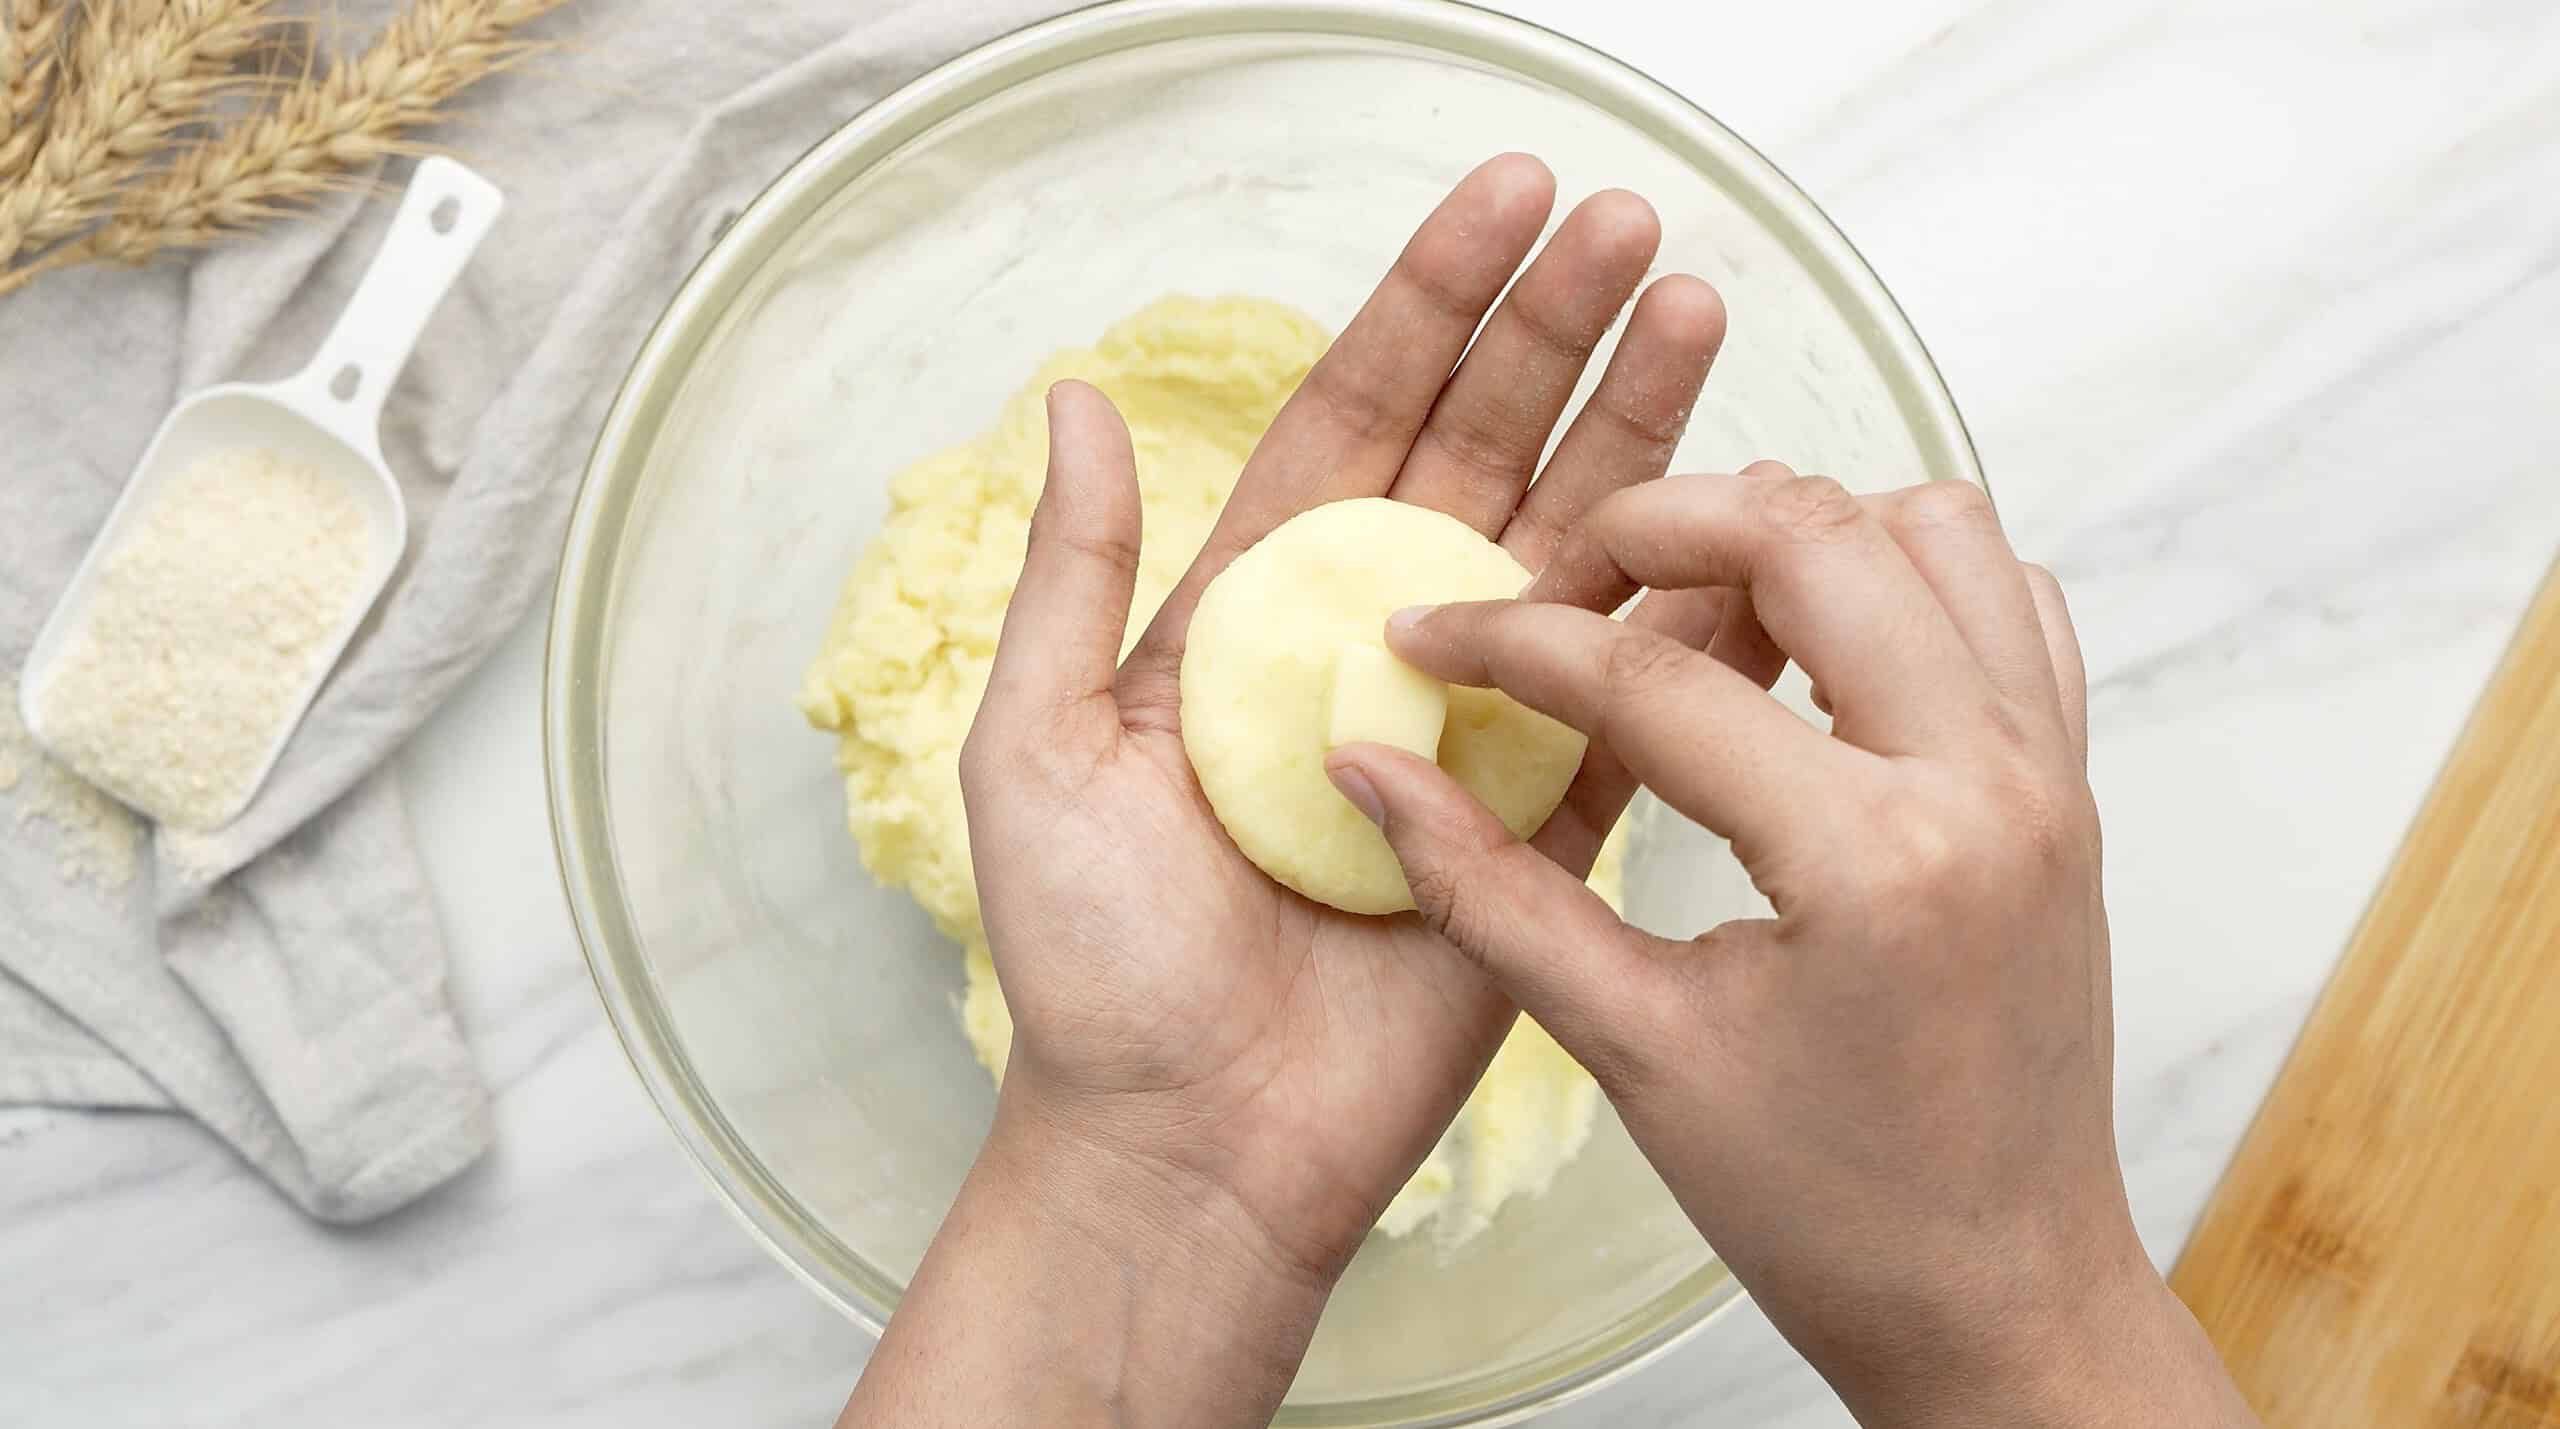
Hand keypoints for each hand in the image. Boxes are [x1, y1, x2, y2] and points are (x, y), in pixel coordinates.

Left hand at [844, 155, 1735, 1426]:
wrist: (1190, 1145)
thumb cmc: (1094, 963)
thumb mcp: (1039, 746)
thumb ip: (1079, 574)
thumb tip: (1073, 395)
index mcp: (1258, 609)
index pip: (1362, 415)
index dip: (1436, 302)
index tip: (1510, 200)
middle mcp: (1375, 644)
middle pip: (1485, 454)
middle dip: (1559, 336)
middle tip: (1633, 229)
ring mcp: (1472, 728)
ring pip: (1575, 551)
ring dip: (1642, 436)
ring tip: (1701, 316)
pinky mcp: (1548, 827)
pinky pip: (1633, 705)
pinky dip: (1692, 614)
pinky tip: (1748, 517)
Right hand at [1326, 470, 2259, 1426]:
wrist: (2000, 1301)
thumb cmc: (1828, 1209)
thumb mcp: (1634, 1052)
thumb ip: (1490, 894)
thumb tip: (1369, 770)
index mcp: (1870, 861)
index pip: (1654, 679)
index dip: (1510, 640)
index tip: (1423, 633)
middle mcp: (1986, 783)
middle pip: (1813, 532)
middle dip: (1657, 523)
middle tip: (1557, 585)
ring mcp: (2049, 773)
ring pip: (1933, 528)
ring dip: (1797, 528)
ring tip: (1685, 600)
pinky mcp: (2070, 785)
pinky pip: (2007, 600)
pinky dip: (1905, 574)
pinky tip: (1809, 644)